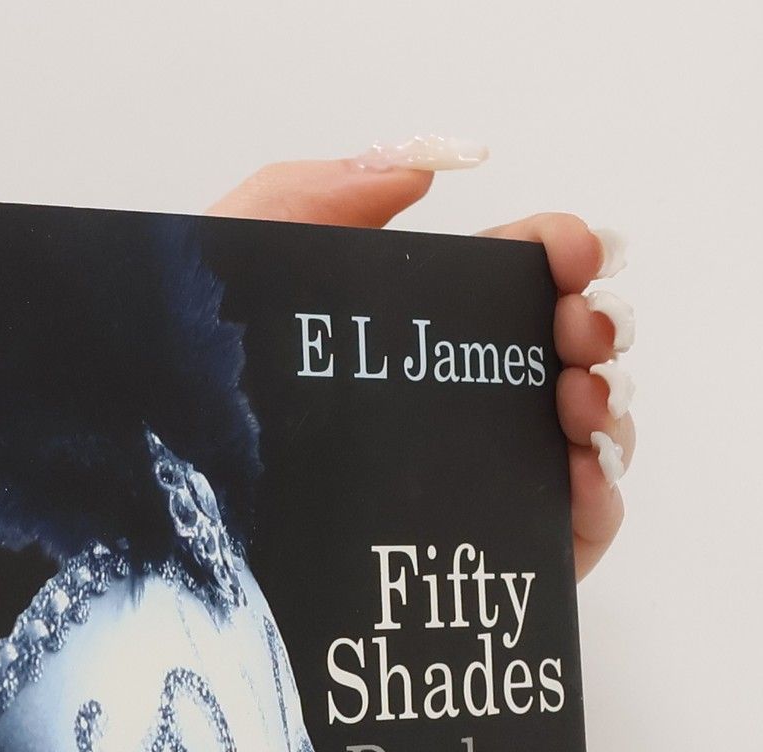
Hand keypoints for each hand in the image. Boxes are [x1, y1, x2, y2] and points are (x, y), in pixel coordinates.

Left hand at [209, 154, 631, 581]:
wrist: (157, 531)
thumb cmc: (176, 393)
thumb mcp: (229, 263)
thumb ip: (312, 195)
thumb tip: (423, 171)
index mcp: (404, 341)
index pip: (510, 282)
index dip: (556, 252)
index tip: (570, 250)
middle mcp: (447, 414)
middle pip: (562, 356)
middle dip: (594, 326)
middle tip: (580, 329)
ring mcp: (471, 491)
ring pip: (582, 438)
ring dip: (605, 404)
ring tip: (577, 396)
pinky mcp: (482, 569)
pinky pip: (573, 534)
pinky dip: (601, 497)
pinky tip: (580, 472)